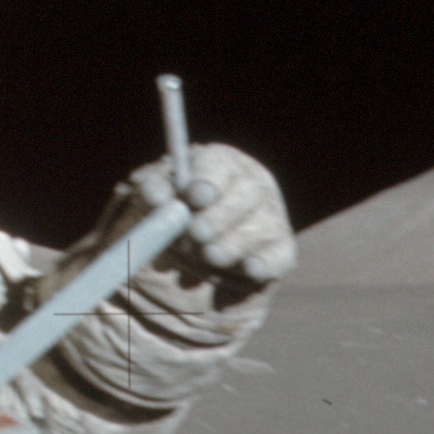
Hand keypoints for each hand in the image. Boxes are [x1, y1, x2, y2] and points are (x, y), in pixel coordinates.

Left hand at [157, 142, 293, 293]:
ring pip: (262, 226)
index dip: (207, 181)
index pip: (219, 165)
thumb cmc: (172, 223)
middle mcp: (252, 184)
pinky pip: (279, 257)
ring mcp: (271, 217)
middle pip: (247, 192)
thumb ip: (152, 197)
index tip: (194, 198)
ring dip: (232, 244)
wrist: (188, 267)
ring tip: (208, 257)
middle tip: (196, 235)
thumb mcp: (153, 206)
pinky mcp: (281, 252)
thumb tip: (155, 195)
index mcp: (220, 164)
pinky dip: (264, 264)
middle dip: (219, 216)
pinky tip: (248, 269)